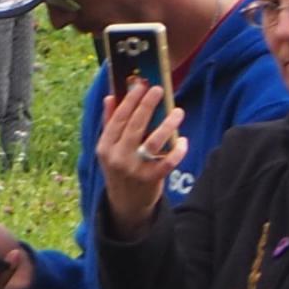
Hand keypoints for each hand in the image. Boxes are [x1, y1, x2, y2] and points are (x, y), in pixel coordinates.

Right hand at [94, 81, 186, 235]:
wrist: (125, 204)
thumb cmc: (120, 169)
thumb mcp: (109, 149)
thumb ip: (109, 124)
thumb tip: (109, 97)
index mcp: (105, 146)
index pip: (118, 119)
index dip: (129, 101)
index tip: (140, 85)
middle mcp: (117, 157)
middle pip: (135, 126)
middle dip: (147, 105)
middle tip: (159, 90)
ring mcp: (134, 169)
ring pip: (153, 142)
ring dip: (167, 125)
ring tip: (178, 111)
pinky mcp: (151, 179)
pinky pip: (167, 162)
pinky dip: (177, 151)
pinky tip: (184, 140)